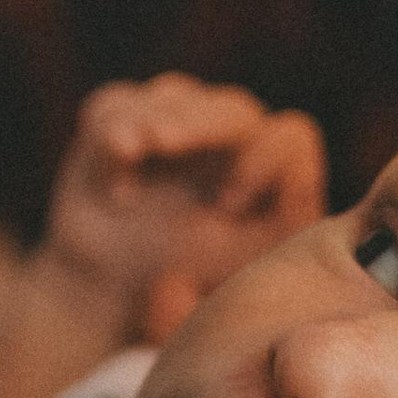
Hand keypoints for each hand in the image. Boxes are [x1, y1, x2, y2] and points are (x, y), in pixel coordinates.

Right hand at [43, 76, 324, 339]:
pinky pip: (115, 103)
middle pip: (233, 109)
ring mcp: (180, 123)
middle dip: (198, 123)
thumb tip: (202, 279)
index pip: (291, 139)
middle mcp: (235, 143)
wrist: (110, 290)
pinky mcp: (125, 117)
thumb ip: (240, 291)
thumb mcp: (222, 302)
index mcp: (276, 182)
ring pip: (174, 95)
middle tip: (160, 145)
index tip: (227, 204)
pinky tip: (111, 188)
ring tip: (128, 151)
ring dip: (147, 118)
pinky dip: (107, 135)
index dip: (264, 161)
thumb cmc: (179, 297)